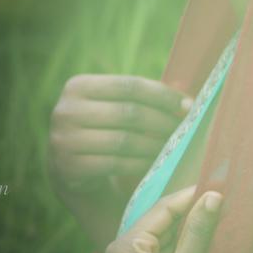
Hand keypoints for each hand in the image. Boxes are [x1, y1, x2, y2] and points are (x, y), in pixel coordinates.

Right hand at [47, 74, 191, 247]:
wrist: (69, 168)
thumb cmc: (102, 129)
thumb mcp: (113, 107)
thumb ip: (142, 97)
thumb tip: (188, 98)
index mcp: (78, 85)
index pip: (130, 86)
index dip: (163, 95)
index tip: (189, 106)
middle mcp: (65, 110)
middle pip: (129, 113)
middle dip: (163, 122)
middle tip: (185, 131)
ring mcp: (63, 140)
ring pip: (124, 140)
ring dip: (155, 146)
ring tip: (174, 148)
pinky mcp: (68, 167)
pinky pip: (114, 164)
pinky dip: (140, 164)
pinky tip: (155, 164)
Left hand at [102, 184, 222, 252]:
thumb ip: (198, 231)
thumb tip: (213, 195)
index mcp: (124, 248)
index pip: (160, 210)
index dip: (189, 196)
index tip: (217, 182)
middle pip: (160, 224)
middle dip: (189, 213)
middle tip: (220, 197)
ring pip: (163, 240)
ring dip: (188, 231)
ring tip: (216, 214)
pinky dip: (182, 249)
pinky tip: (204, 240)